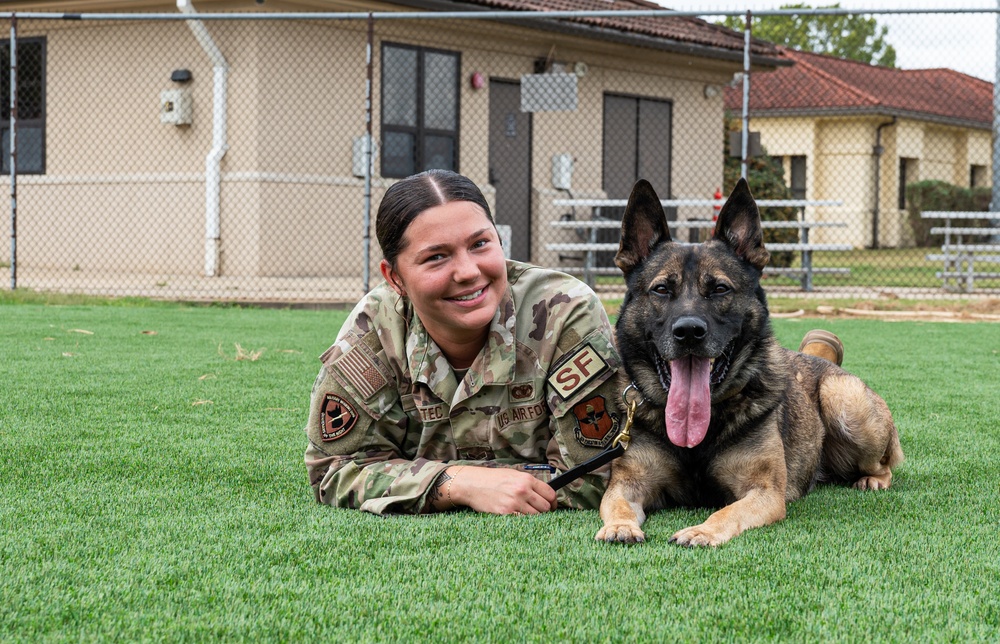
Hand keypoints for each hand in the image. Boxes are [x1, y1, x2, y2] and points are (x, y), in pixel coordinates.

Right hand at [440, 465, 556, 514]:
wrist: (472, 484)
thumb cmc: (492, 479)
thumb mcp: (513, 475)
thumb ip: (529, 483)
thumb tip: (544, 495)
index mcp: (526, 479)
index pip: (550, 494)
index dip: (554, 502)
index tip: (552, 507)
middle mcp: (522, 490)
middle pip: (545, 507)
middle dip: (544, 511)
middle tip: (539, 513)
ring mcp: (514, 503)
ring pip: (536, 517)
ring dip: (534, 518)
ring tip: (526, 515)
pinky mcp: (505, 514)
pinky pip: (523, 522)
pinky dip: (523, 522)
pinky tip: (518, 518)